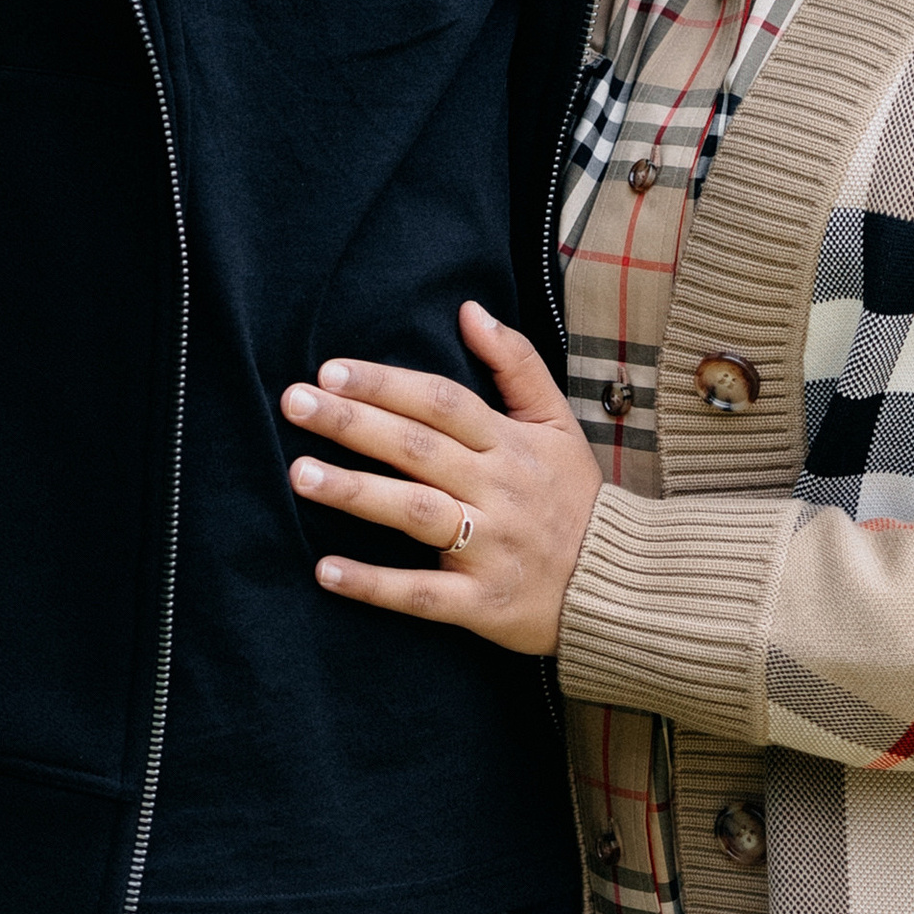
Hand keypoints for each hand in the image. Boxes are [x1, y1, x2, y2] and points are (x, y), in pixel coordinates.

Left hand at [283, 300, 601, 658]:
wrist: (620, 586)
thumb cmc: (574, 496)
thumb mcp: (557, 420)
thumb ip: (515, 362)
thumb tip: (469, 309)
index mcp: (510, 443)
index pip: (440, 401)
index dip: (386, 383)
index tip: (330, 370)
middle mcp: (497, 489)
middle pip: (417, 448)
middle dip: (352, 423)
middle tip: (293, 403)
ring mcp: (489, 548)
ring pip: (415, 513)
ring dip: (355, 493)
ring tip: (299, 473)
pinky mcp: (482, 605)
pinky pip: (422, 595)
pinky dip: (374, 585)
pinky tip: (325, 570)